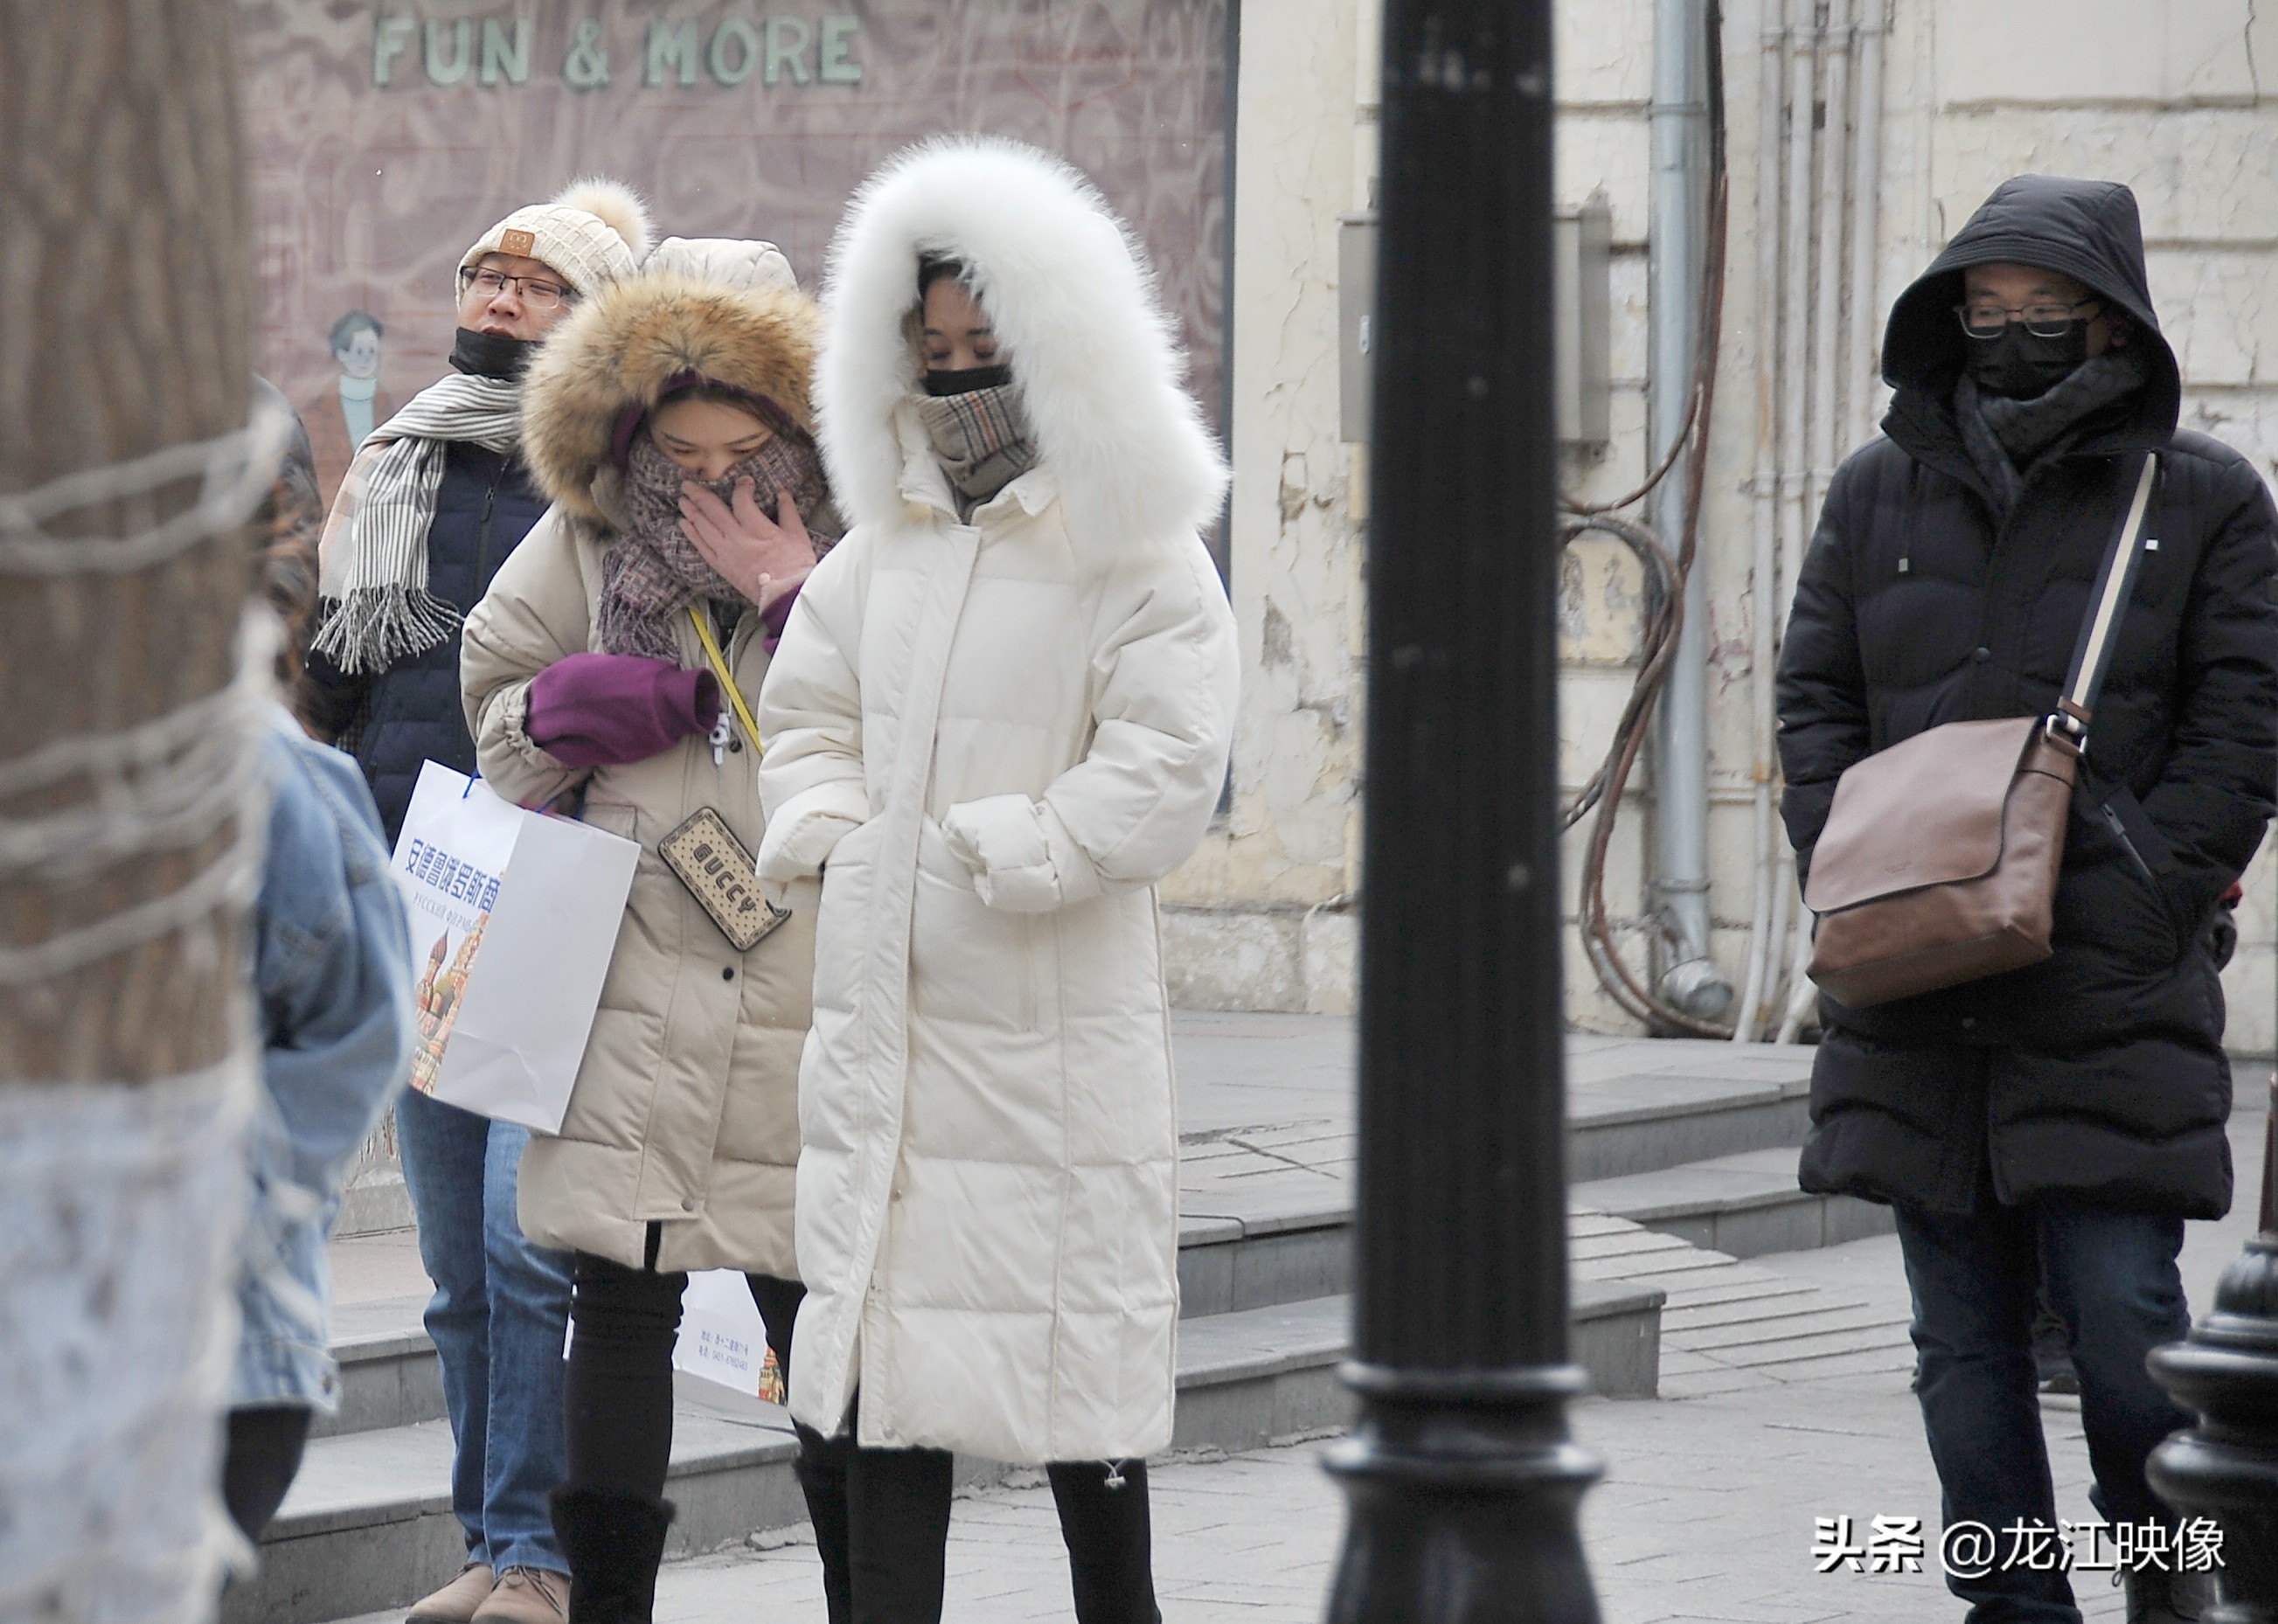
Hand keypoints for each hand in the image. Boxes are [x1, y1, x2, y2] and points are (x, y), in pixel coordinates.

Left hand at [680, 479, 813, 605]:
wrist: (787, 596)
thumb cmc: (796, 568)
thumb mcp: (798, 535)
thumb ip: (788, 512)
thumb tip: (782, 494)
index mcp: (758, 528)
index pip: (741, 500)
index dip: (741, 487)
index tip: (744, 481)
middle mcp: (737, 538)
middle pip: (713, 510)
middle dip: (699, 494)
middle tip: (688, 484)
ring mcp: (726, 553)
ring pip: (703, 527)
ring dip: (691, 511)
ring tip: (683, 500)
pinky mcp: (722, 567)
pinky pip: (702, 547)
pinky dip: (692, 534)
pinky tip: (684, 524)